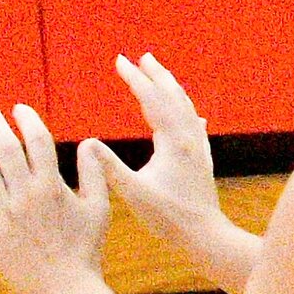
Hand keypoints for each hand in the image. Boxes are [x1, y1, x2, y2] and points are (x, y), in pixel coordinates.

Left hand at [0, 104, 109, 293]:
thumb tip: (89, 142)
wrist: (64, 291)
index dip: (27, 120)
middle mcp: (25, 197)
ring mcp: (3, 217)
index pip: (37, 141)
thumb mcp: (98, 208)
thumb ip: (94, 173)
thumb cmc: (84, 250)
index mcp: (52, 187)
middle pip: (6, 150)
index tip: (19, 109)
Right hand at [94, 53, 223, 251]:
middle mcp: (189, 139)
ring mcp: (198, 149)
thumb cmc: (168, 218)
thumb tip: (88, 143)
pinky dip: (190, 115)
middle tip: (142, 57)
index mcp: (173, 142)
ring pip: (187, 109)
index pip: (151, 100)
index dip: (135, 79)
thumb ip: (110, 168)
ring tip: (162, 76)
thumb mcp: (133, 193)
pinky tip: (196, 118)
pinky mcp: (203, 162)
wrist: (205, 236)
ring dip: (173, 89)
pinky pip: (197, 128)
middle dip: (156, 76)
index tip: (120, 60)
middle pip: (173, 97)